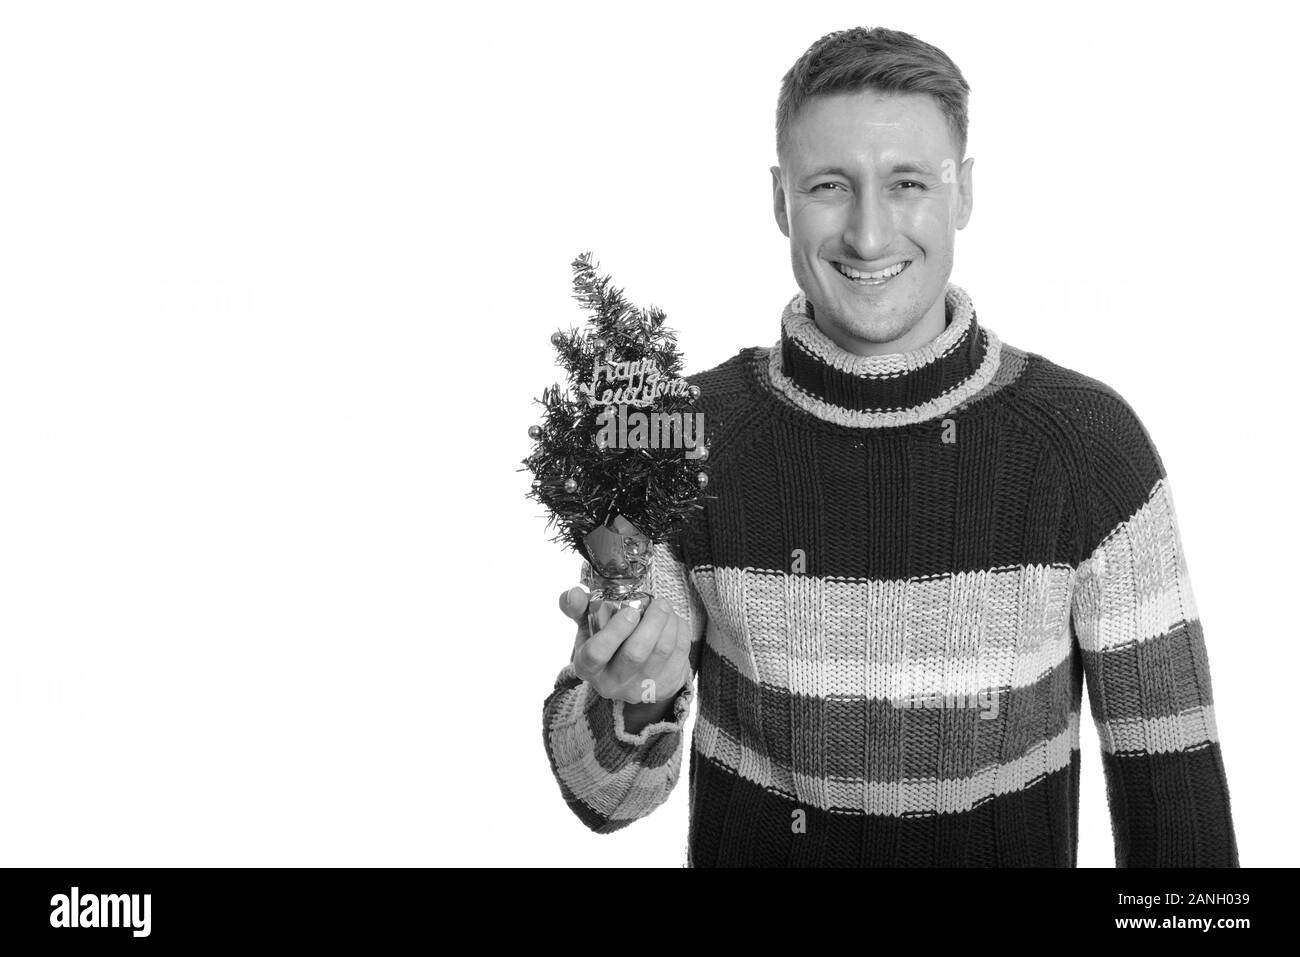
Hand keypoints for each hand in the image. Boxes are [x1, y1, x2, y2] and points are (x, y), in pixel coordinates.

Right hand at [558, 586, 691, 706]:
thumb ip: (577, 607)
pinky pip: (680, 654)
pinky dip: (680, 632)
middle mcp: (613, 684)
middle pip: (635, 654)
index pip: (596, 653)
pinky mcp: (666, 686)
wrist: (631, 675)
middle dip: (651, 622)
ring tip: (665, 607)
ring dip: (668, 623)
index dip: (615, 630)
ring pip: (662, 652)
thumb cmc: (607, 644)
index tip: (630, 611)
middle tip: (657, 602)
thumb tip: (575, 593)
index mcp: (587, 668)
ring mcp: (641, 689)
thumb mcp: (587, 627)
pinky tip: (673, 621)